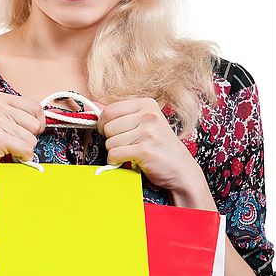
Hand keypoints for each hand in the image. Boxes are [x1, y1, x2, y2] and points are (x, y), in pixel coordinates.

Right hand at [0, 92, 45, 175]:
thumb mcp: (2, 123)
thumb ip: (19, 117)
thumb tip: (44, 121)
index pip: (36, 107)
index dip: (35, 125)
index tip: (21, 134)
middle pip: (36, 124)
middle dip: (27, 139)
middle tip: (10, 145)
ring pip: (32, 139)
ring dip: (22, 151)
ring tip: (4, 152)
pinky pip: (26, 150)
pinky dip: (20, 159)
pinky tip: (4, 159)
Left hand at [96, 97, 211, 203]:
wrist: (183, 171)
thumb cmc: (161, 147)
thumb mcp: (145, 124)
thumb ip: (121, 114)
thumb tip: (92, 104)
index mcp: (147, 104)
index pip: (110, 109)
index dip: (104, 124)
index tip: (112, 132)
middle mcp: (148, 115)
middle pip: (108, 126)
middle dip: (111, 140)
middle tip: (125, 145)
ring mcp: (148, 132)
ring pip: (110, 142)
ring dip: (115, 152)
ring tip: (130, 154)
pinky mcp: (145, 150)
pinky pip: (114, 154)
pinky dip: (116, 161)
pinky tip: (127, 161)